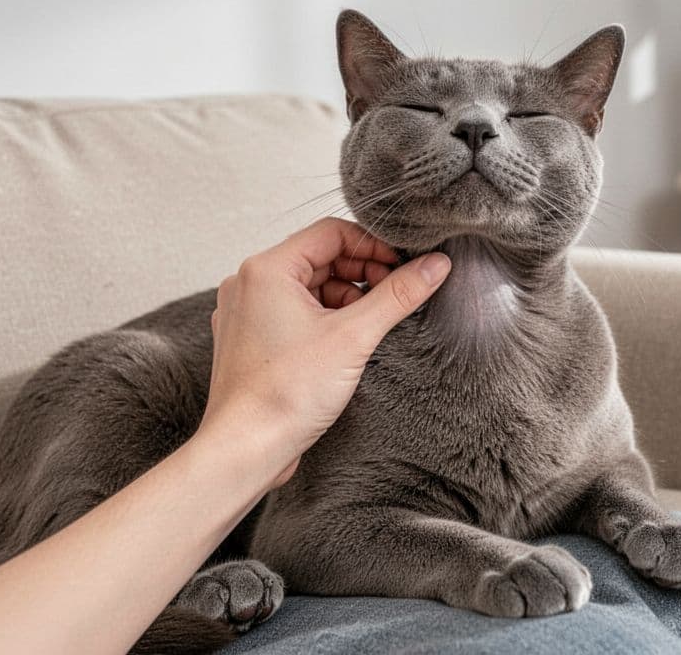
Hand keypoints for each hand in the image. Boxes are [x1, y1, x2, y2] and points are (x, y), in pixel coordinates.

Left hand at [197, 218, 450, 482]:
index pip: (331, 232)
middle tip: (397, 295)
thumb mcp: (354, 337)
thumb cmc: (285, 394)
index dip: (374, 245)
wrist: (245, 448)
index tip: (405, 267)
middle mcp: (249, 284)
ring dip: (347, 298)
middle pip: (320, 258)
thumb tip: (435, 265)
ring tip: (374, 324)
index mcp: (267, 269)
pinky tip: (348, 342)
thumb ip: (398, 295)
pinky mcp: (251, 339)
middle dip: (363, 273)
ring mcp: (247, 312)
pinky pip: (294, 312)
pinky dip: (325, 318)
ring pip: (309, 287)